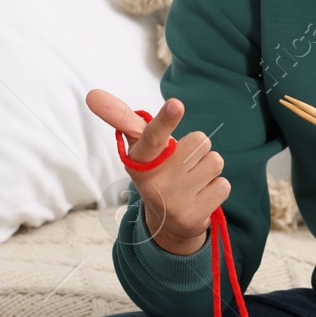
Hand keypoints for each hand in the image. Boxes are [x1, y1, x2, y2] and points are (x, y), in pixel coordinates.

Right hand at [84, 89, 229, 255]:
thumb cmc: (155, 170)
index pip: (153, 135)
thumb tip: (92, 94)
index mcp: (140, 159)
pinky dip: (215, 189)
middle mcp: (154, 181)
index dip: (165, 120)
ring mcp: (173, 200)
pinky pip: (223, 185)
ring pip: (215, 162)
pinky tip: (199, 197)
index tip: (175, 105)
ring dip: (208, 169)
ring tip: (190, 181)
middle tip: (182, 165)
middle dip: (196, 150)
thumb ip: (122, 117)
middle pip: (200, 141)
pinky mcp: (192, 216)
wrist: (166, 223)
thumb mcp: (139, 146)